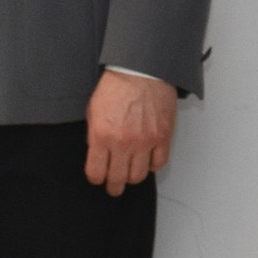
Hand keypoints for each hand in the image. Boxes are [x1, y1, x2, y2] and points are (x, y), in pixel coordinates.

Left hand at [85, 70, 177, 197]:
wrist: (141, 70)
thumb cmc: (117, 86)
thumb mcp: (93, 111)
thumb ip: (95, 136)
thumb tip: (98, 154)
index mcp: (101, 136)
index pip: (96, 173)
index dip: (96, 179)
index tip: (98, 177)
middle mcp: (123, 142)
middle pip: (118, 179)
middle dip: (113, 186)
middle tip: (114, 187)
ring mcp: (145, 141)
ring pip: (139, 176)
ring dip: (133, 177)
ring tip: (130, 173)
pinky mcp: (163, 136)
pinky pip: (159, 163)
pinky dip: (153, 165)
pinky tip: (147, 159)